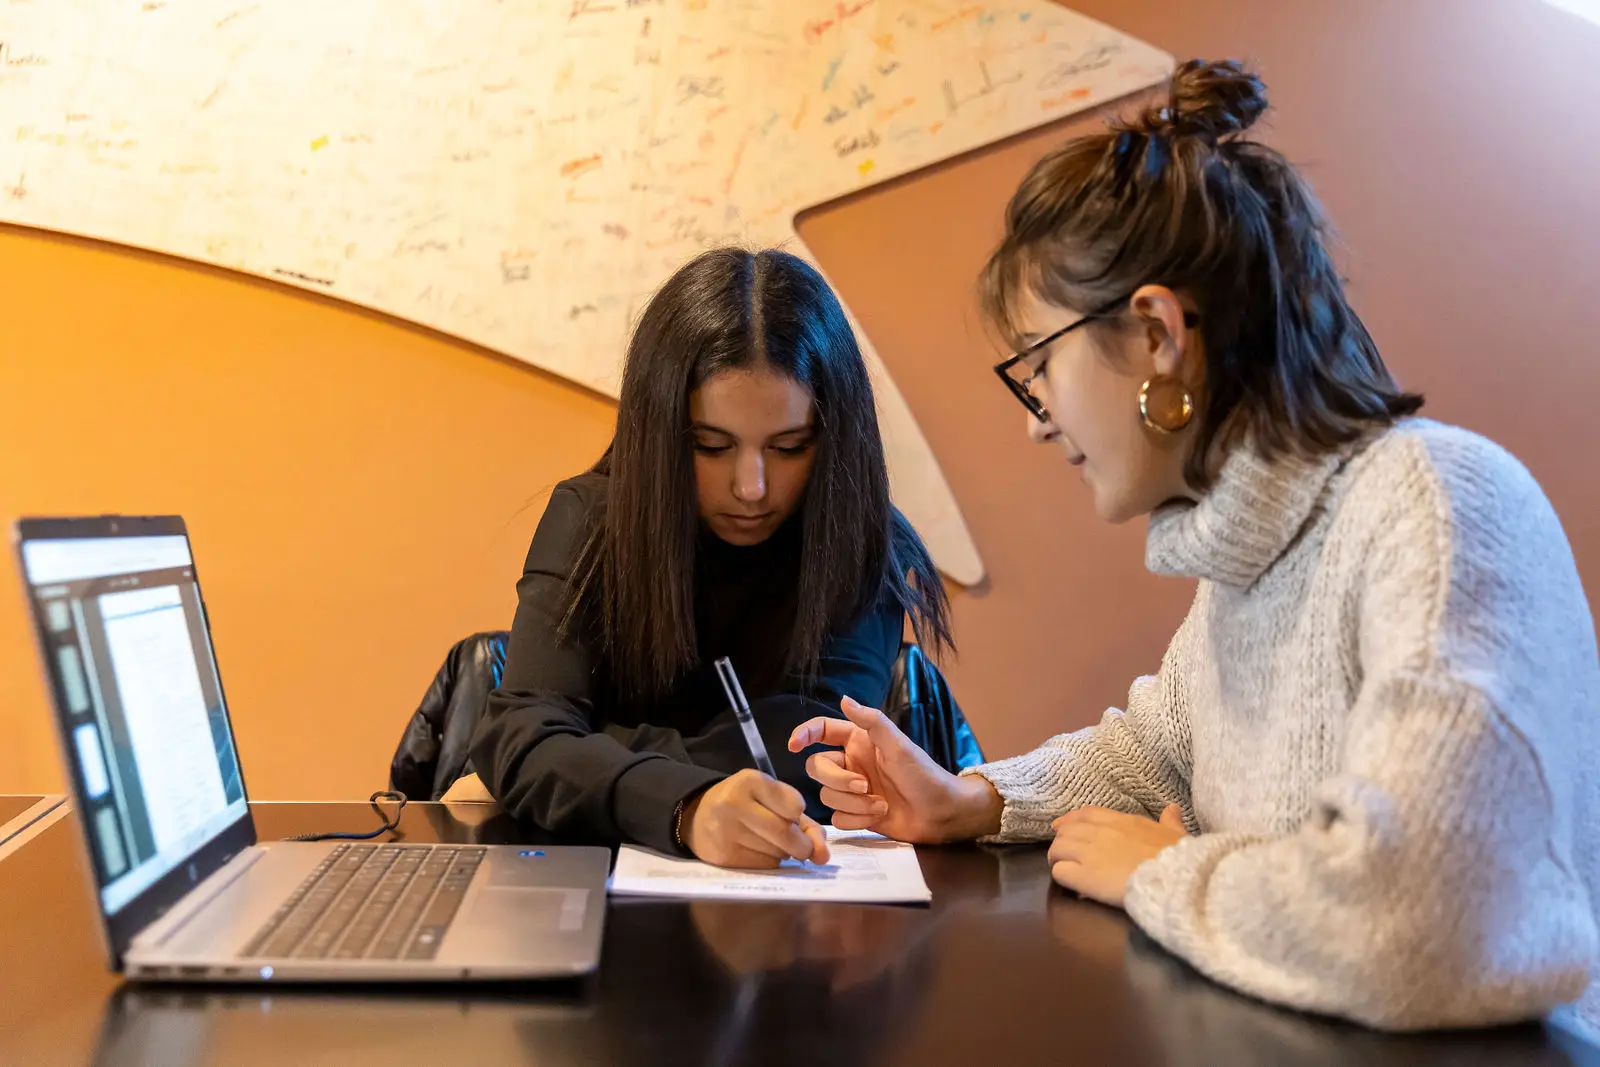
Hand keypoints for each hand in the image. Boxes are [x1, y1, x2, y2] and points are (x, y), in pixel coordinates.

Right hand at [682, 769, 829, 868]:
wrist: (698, 816)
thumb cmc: (745, 804)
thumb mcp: (770, 798)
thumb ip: (804, 822)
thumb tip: (823, 856)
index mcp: (749, 781)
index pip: (795, 805)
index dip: (799, 815)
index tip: (794, 815)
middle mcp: (734, 804)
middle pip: (785, 832)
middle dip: (802, 845)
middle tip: (802, 847)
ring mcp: (726, 831)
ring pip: (777, 852)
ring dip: (785, 853)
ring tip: (773, 843)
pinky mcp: (724, 856)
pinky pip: (765, 865)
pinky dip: (772, 862)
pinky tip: (760, 852)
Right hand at [787, 696, 1002, 843]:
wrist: (941, 813)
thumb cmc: (924, 774)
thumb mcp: (899, 745)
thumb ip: (872, 722)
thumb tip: (844, 699)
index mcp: (858, 741)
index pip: (822, 731)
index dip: (804, 733)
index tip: (794, 745)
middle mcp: (851, 763)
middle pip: (817, 767)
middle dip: (837, 780)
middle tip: (864, 785)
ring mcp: (852, 791)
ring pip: (826, 796)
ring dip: (853, 803)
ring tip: (881, 804)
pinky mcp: (856, 815)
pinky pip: (837, 818)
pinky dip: (857, 818)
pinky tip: (878, 816)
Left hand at [1048, 804, 1188, 907]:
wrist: (1174, 878)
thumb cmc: (1179, 858)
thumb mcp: (1177, 834)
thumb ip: (1171, 821)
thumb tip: (1173, 808)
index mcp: (1123, 821)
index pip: (1087, 813)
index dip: (1071, 820)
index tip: (1062, 826)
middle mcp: (1101, 832)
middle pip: (1067, 829)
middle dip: (1062, 840)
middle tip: (1064, 854)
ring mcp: (1090, 852)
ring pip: (1057, 847)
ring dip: (1057, 857)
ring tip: (1063, 868)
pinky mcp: (1084, 875)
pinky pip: (1059, 871)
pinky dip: (1060, 875)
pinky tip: (1068, 883)